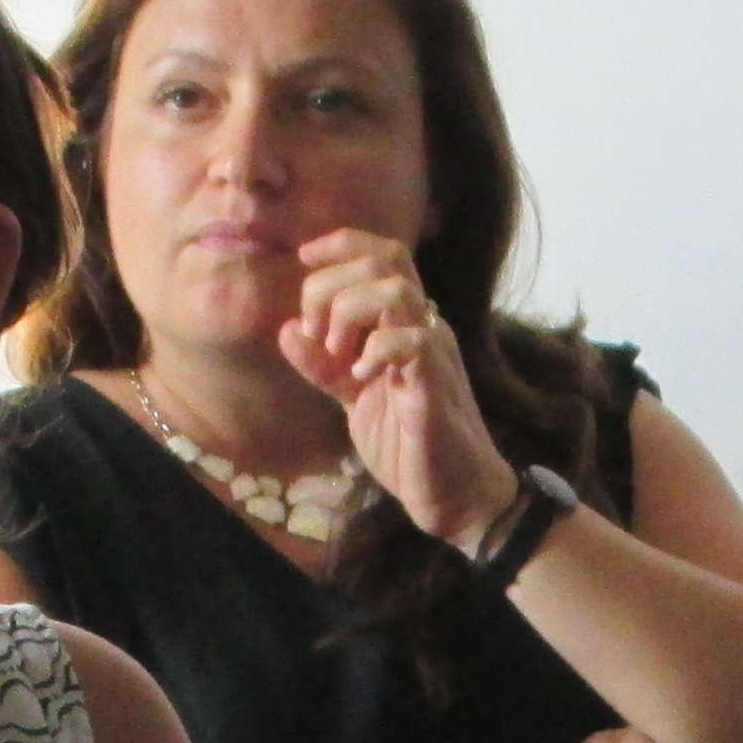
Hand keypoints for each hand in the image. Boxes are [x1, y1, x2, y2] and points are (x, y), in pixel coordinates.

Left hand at [280, 230, 518, 546]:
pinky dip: (375, 349)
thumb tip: (287, 330)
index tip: (304, 259)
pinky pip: (410, 340)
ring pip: (396, 292)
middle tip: (317, 334)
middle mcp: (425, 327)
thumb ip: (324, 366)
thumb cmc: (408, 447)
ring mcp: (434, 353)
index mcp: (406, 324)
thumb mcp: (353, 399)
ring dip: (350, 312)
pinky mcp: (435, 385)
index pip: (382, 255)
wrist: (455, 498)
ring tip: (337, 353)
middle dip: (331, 287)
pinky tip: (360, 377)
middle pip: (383, 262)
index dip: (342, 244)